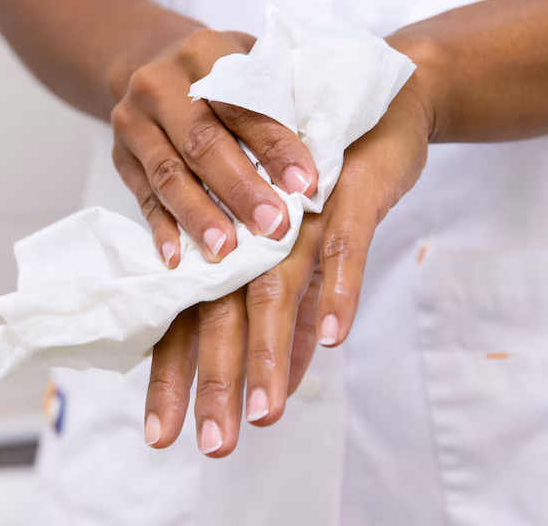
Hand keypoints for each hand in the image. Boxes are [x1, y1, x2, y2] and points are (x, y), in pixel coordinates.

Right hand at [111, 29, 317, 265]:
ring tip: (228, 250)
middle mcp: (160, 85)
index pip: (243, 103)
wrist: (149, 58)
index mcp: (204, 53)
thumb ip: (279, 94)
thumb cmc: (221, 70)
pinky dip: (162, 228)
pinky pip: (143, 196)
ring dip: (200, 216)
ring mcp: (134, 122)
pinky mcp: (121, 157)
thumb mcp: (251, 60)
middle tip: (273, 227)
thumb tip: (326, 148)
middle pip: (202, 143)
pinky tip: (177, 256)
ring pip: (168, 174)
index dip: (275, 146)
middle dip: (240, 189)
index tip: (305, 185)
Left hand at [144, 58, 432, 455]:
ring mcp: (302, 209)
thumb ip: (299, 306)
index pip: (196, 312)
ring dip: (270, 349)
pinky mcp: (349, 190)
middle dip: (218, 379)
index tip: (164, 433)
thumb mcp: (309, 247)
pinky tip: (334, 335)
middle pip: (226, 310)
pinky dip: (337, 290)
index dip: (178, 373)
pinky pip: (342, 245)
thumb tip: (288, 370)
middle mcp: (258, 228)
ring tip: (265, 410)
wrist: (382, 103)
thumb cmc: (336, 176)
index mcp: (237, 239)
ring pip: (278, 285)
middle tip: (213, 444)